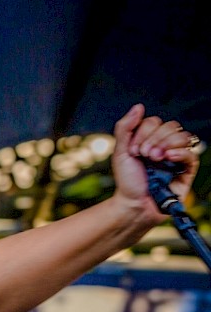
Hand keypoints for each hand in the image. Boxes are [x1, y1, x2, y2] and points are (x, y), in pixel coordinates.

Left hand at [111, 104, 200, 222]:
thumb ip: (126, 128)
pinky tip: (168, 157)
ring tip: (155, 158)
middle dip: (154, 138)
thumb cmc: (127, 181)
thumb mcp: (120, 152)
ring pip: (183, 137)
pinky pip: (191, 154)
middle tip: (144, 154)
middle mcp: (164, 146)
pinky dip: (180, 152)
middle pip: (171, 126)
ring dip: (167, 143)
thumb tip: (138, 106)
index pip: (154, 122)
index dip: (143, 132)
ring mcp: (176, 157)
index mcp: (149, 140)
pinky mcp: (186, 171)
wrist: (134, 204)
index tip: (134, 150)